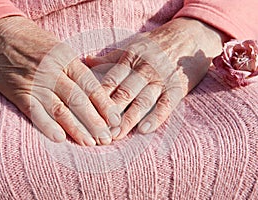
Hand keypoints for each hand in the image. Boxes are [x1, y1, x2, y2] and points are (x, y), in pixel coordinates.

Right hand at [0, 16, 120, 145]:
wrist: (0, 34)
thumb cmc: (35, 43)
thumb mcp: (60, 49)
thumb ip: (76, 69)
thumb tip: (96, 91)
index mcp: (67, 59)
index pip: (91, 85)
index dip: (105, 104)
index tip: (116, 120)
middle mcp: (53, 71)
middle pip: (78, 100)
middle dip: (94, 121)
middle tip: (106, 138)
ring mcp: (36, 83)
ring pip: (59, 109)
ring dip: (75, 128)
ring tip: (89, 142)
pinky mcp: (19, 92)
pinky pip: (34, 111)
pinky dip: (46, 126)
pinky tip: (59, 138)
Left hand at [86, 17, 227, 139]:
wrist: (191, 33)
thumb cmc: (157, 43)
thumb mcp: (133, 45)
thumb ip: (110, 57)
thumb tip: (86, 60)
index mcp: (130, 58)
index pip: (110, 81)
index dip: (98, 99)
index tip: (88, 114)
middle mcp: (144, 69)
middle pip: (124, 93)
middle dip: (111, 113)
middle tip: (100, 131)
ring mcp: (162, 78)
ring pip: (143, 101)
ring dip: (129, 119)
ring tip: (117, 135)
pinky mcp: (178, 86)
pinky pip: (166, 104)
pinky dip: (156, 117)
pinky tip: (144, 129)